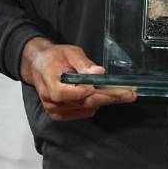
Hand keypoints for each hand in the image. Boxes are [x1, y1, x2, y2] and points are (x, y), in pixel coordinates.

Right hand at [19, 37, 135, 120]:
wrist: (37, 65)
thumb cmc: (55, 57)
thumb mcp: (70, 52)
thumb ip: (84, 64)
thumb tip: (99, 72)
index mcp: (52, 84)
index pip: (79, 94)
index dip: (99, 92)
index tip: (118, 89)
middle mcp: (53, 102)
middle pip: (87, 103)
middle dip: (111, 98)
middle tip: (130, 94)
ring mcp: (56, 110)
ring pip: (87, 109)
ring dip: (104, 100)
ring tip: (119, 91)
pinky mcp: (59, 115)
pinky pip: (83, 113)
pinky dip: (94, 105)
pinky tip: (101, 95)